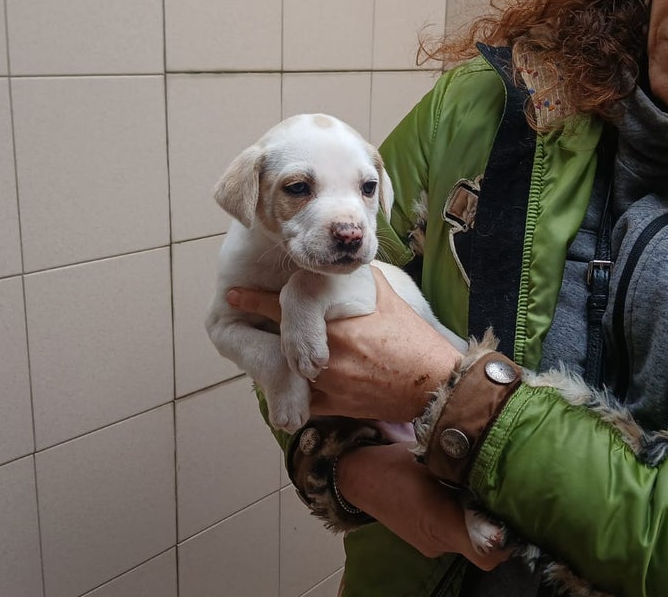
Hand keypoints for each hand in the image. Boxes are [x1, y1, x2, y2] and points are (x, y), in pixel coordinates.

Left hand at [226, 268, 460, 421]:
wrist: (433, 384)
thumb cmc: (412, 338)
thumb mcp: (385, 297)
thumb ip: (357, 279)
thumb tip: (341, 261)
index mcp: (334, 324)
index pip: (284, 308)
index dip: (255, 300)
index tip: (234, 294)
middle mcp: (325, 355)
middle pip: (279, 344)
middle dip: (261, 333)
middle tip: (238, 322)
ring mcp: (327, 384)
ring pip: (286, 373)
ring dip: (276, 364)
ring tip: (265, 354)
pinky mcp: (333, 406)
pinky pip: (301, 400)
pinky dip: (294, 392)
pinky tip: (288, 385)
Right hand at [336, 442, 511, 569]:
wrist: (357, 477)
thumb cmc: (395, 463)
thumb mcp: (432, 458)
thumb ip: (464, 468)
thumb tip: (500, 467)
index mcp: (441, 522)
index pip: (487, 554)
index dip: (506, 541)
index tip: (513, 516)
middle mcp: (439, 543)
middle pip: (482, 547)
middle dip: (494, 523)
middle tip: (501, 494)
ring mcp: (430, 546)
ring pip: (466, 539)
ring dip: (475, 519)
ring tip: (475, 490)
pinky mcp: (424, 541)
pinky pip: (452, 535)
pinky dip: (459, 519)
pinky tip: (455, 494)